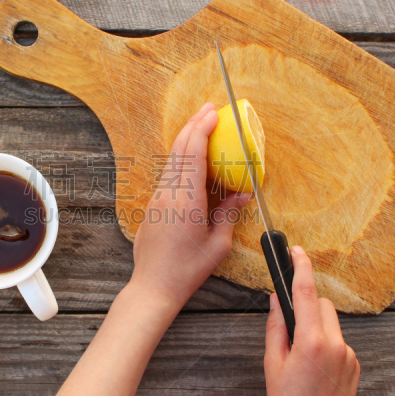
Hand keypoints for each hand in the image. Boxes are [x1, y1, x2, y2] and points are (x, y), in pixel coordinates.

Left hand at [130, 102, 250, 309]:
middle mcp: (169, 194)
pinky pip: (169, 175)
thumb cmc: (187, 270)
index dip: (202, 129)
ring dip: (186, 140)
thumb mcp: (217, 244)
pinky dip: (181, 159)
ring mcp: (158, 198)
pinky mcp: (153, 206)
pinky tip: (192, 159)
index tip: (214, 113)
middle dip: (193, 125)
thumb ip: (228, 214)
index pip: (193, 154)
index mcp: (187, 200)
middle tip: (208, 109)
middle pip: (179, 149)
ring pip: (171, 160)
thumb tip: (241, 195)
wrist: (153, 286)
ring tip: (201, 126)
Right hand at [264, 246, 359, 395]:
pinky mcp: (355, 365)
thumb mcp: (273, 365)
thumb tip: (276, 301)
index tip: (296, 251)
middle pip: (321, 305)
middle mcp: (335, 345)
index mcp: (311, 342)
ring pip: (331, 323)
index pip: (306, 293)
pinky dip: (326, 344)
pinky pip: (339, 342)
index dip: (301, 267)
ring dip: (316, 327)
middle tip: (289, 329)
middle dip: (305, 306)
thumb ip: (276, 328)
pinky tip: (314, 369)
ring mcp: (348, 355)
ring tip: (301, 356)